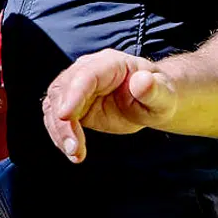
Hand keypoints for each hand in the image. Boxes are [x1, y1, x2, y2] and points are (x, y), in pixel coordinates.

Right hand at [42, 49, 176, 162]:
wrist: (150, 102)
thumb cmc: (158, 97)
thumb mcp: (163, 96)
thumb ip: (155, 89)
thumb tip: (143, 81)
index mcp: (110, 64)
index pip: (86, 75)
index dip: (74, 94)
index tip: (65, 116)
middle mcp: (87, 70)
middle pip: (63, 90)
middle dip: (62, 120)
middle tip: (73, 148)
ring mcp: (76, 87)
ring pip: (54, 104)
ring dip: (58, 131)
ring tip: (75, 153)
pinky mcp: (71, 104)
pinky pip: (55, 118)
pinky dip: (59, 136)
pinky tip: (73, 152)